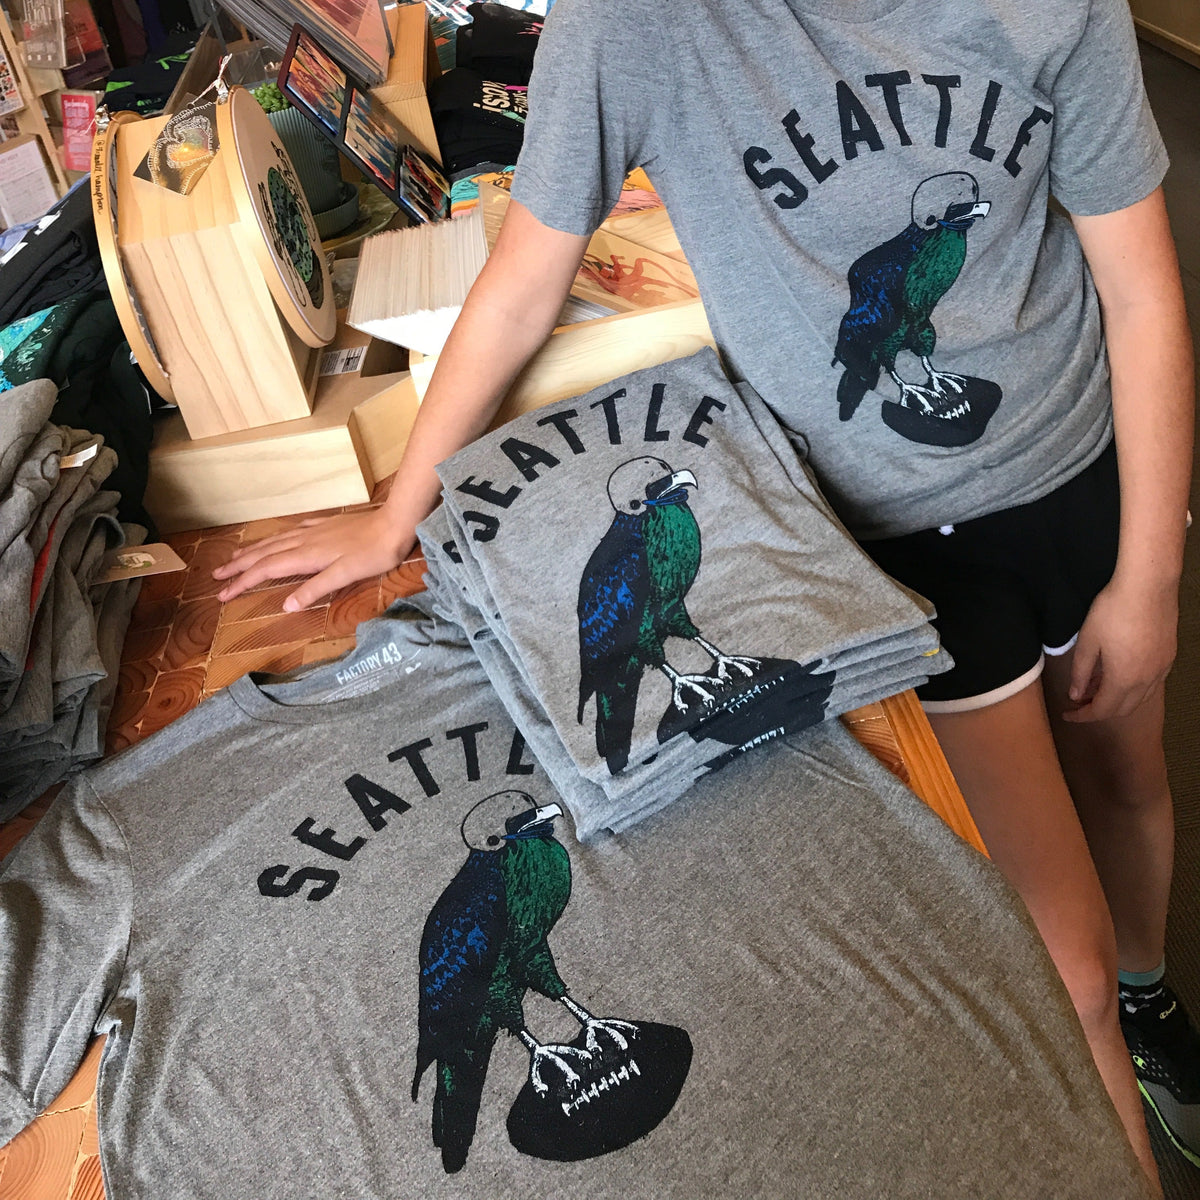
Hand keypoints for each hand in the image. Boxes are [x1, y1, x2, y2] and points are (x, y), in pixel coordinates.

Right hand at [212, 507, 414, 610]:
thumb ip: (314, 589)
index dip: (242, 583)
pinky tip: (277, 537)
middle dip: (238, 566)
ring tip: (235, 556)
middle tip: (216, 575)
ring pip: (274, 541)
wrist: (394, 524)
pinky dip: (277, 537)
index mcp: (305, 556)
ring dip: (252, 550)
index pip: (265, 571)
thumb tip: (285, 605)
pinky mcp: (325, 525)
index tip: (222, 595)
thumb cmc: (373, 554)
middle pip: (263, 554)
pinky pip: (291, 531)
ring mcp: (313, 531)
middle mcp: (303, 541)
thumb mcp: (345, 575)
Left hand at [1062, 578, 1178, 722]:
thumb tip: (1076, 695)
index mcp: (1123, 679)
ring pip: (1140, 699)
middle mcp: (1147, 680)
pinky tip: (1120, 674)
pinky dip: (1133, 688)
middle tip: (1080, 702)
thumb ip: (1081, 672)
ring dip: (1117, 700)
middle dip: (1099, 711)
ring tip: (1096, 687)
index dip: (1083, 716)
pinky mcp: (1169, 657)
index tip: (1067, 714)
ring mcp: (1162, 669)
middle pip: (1123, 710)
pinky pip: (1151, 684)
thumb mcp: (1088, 641)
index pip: (1102, 711)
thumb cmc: (1112, 611)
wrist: (1148, 587)